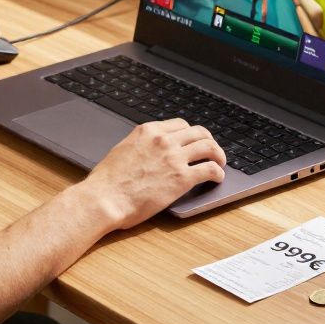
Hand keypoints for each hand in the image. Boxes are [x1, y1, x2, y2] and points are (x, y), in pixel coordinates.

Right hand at [78, 119, 225, 229]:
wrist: (105, 198)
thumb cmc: (107, 181)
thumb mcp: (123, 150)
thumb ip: (141, 146)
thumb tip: (150, 152)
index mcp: (148, 131)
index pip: (180, 124)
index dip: (191, 134)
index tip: (194, 141)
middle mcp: (164, 140)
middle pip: (199, 132)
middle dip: (209, 141)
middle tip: (212, 151)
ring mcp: (174, 158)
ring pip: (209, 147)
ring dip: (218, 155)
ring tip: (220, 163)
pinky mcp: (182, 179)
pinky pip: (210, 169)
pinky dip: (218, 173)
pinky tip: (217, 178)